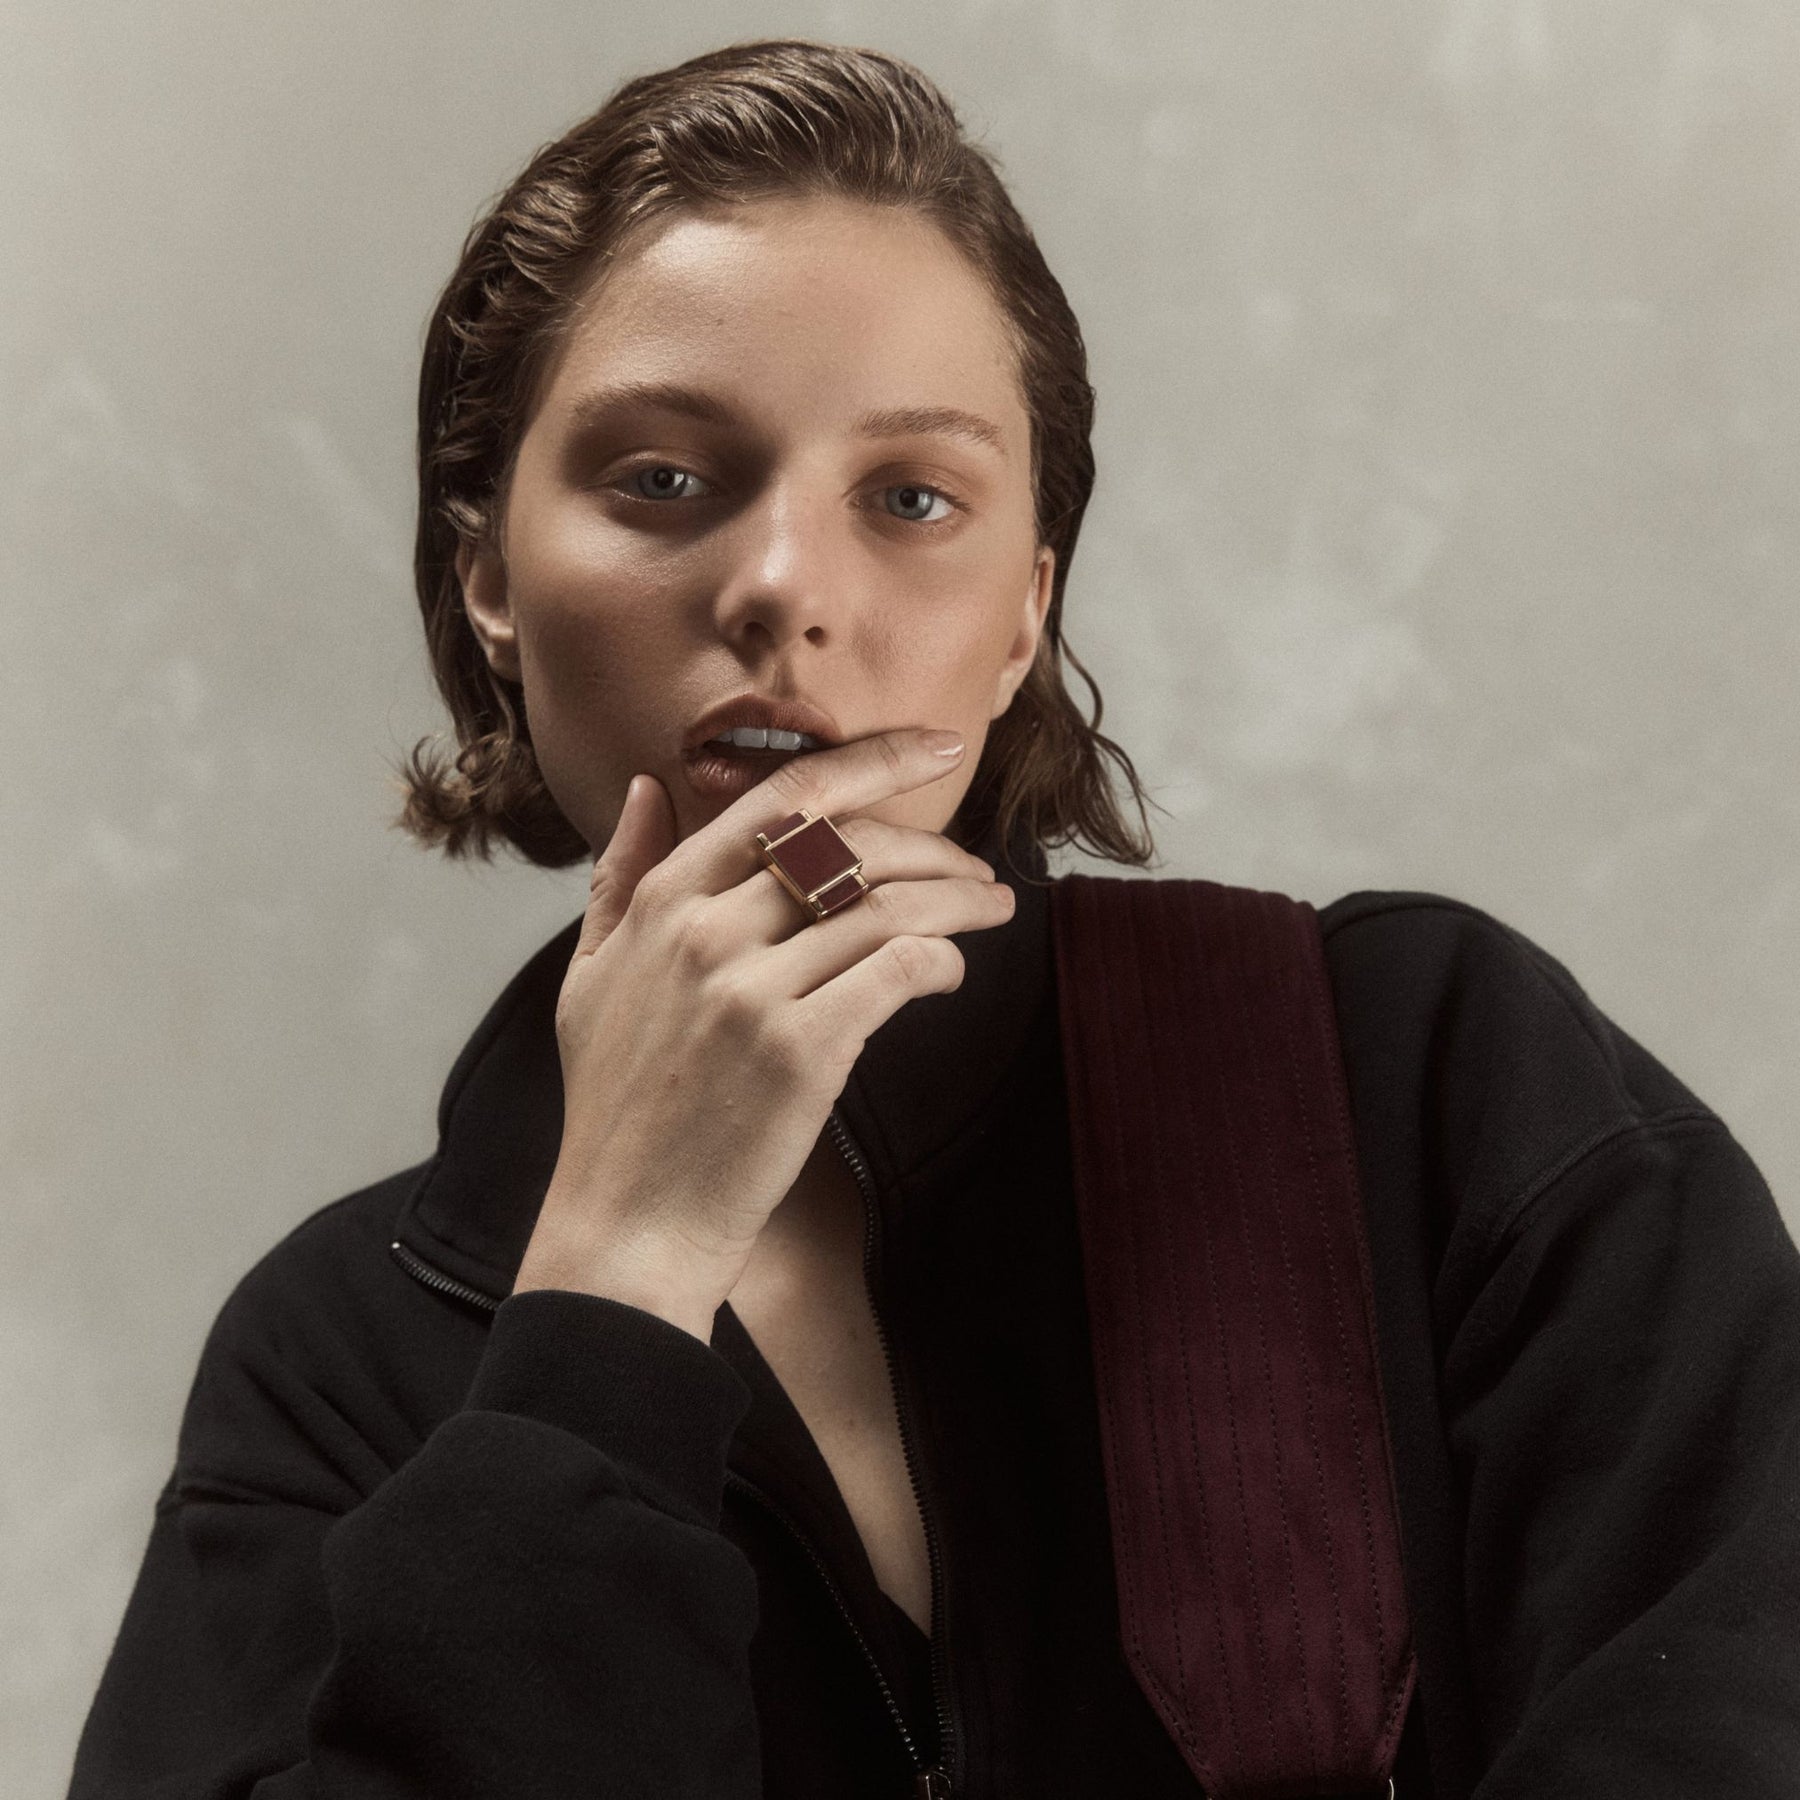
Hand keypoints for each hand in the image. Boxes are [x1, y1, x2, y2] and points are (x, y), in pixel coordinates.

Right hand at [511, 727, 1016, 1338]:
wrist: (627, 1225)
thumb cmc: (615, 1108)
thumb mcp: (590, 976)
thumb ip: (622, 875)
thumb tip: (646, 786)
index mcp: (662, 901)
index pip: (786, 793)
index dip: (876, 759)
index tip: (940, 745)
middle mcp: (704, 930)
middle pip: (852, 845)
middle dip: (934, 847)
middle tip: (978, 870)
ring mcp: (751, 989)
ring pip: (888, 905)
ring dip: (960, 900)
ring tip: (994, 908)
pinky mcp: (800, 1051)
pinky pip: (900, 971)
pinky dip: (943, 959)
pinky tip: (953, 971)